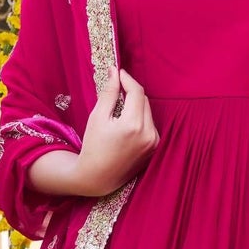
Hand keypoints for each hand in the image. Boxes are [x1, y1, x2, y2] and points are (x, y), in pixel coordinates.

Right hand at [71, 67, 158, 197]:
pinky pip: (150, 125)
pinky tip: (125, 126)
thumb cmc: (94, 146)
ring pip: (148, 112)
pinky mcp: (154, 147)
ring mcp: (154, 142)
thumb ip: (109, 93)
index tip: (118, 73)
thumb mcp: (98, 116)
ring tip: (118, 110)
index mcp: (133, 125)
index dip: (127, 79)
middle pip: (144, 100)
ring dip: (136, 105)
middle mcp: (148, 133)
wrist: (98, 176)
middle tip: (116, 89)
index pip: (137, 92)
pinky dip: (140, 119)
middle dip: (131, 92)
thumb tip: (115, 72)